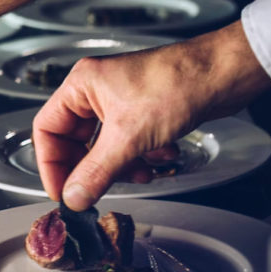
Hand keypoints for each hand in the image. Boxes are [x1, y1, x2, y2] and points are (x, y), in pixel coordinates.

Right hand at [33, 21, 270, 209]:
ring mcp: (121, 101)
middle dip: (92, 168)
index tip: (62, 192)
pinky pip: (129, 144)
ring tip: (141, 172)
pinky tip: (162, 157)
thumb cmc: (177, 84)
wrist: (224, 74)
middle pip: (76, 141)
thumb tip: (73, 197)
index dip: (51, 164)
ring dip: (122, 166)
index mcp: (81, 85)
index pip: (47, 129)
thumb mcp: (129, 137)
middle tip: (98, 192)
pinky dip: (142, 157)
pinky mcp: (144, 112)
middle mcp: (97, 91)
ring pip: (105, 147)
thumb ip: (96, 172)